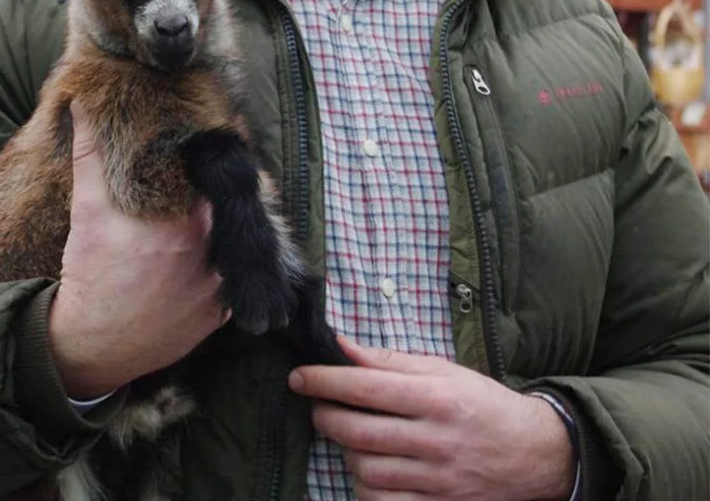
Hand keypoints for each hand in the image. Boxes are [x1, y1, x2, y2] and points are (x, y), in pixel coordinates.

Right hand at [48, 101, 227, 398]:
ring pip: (238, 238)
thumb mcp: (87, 210)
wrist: (91, 346)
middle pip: (234, 201)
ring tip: (211, 203)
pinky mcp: (221, 312)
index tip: (219, 126)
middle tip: (213, 162)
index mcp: (187, 219)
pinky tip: (208, 248)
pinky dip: (225, 259)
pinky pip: (234, 275)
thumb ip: (91, 153)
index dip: (223, 143)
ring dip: (229, 219)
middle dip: (225, 181)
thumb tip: (82, 103)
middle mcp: (212, 250)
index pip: (220, 168)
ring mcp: (220, 284)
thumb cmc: (89, 274)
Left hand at [289, 338, 575, 500]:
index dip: (326, 380)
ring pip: (366, 470)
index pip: (367, 387)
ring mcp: (436, 480)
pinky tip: (364, 468)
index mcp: (437, 397)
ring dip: (343, 450)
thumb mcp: (444, 370)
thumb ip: (391, 361)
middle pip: (360, 432)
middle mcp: (436, 440)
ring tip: (344, 433)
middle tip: (316, 404)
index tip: (299, 375)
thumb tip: (344, 346)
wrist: (532, 453)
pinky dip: (363, 487)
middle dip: (325, 416)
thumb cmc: (482, 404)